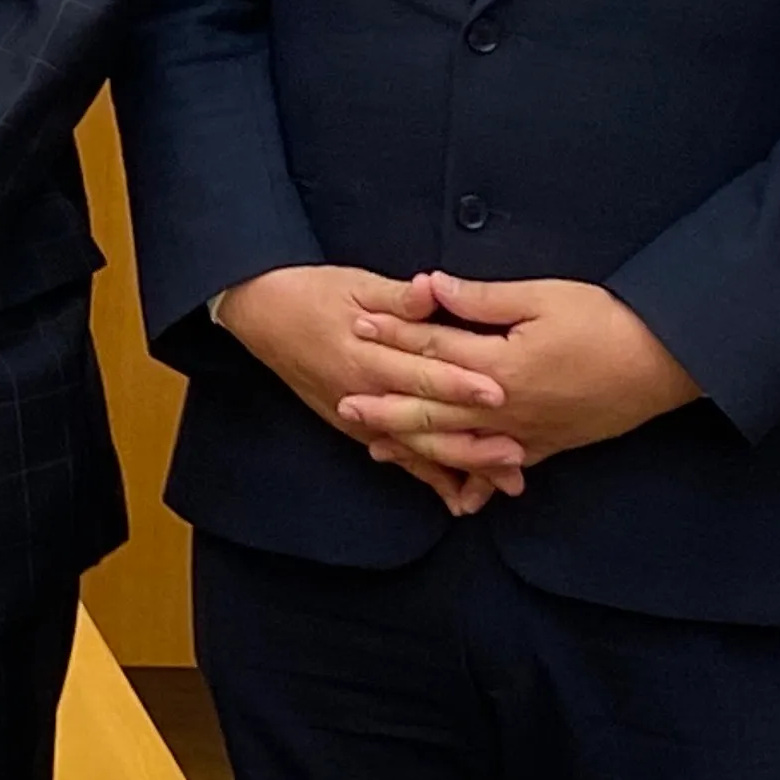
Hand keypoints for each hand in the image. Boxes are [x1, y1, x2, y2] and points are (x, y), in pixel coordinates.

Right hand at [218, 263, 521, 516]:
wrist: (263, 314)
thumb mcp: (355, 284)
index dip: (460, 383)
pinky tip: (459, 495)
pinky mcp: (355, 428)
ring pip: (414, 450)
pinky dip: (428, 477)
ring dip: (459, 467)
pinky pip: (397, 457)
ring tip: (501, 481)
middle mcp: (362, 393)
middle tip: (516, 454)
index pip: (420, 373)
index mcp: (365, 355)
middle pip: (423, 424)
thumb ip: (398, 296)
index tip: (499, 392)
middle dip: (471, 442)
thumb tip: (431, 289)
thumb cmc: (312, 294)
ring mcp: (357, 417)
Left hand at [341, 274, 701, 467]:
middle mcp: (507, 409)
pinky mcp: (548, 447)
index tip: (356, 326)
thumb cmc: (608, 322)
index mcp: (501, 366)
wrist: (669, 363)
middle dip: (386, 408)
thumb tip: (432, 286)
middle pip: (434, 410)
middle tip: (344, 406)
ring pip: (459, 448)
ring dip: (417, 449)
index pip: (434, 350)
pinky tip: (454, 489)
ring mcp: (527, 434)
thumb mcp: (544, 298)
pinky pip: (499, 469)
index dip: (393, 336)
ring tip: (378, 448)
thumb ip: (483, 299)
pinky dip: (472, 478)